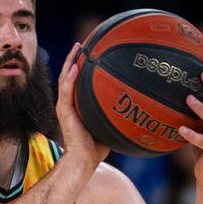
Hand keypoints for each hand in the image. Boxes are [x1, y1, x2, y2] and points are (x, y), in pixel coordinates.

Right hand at [55, 44, 109, 173]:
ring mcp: (64, 106)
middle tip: (82, 44)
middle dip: (75, 58)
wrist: (83, 160)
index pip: (77, 81)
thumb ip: (116, 110)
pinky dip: (70, 77)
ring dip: (70, 61)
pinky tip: (76, 65)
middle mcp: (68, 103)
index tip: (91, 52)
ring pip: (65, 78)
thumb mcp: (109, 123)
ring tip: (78, 47)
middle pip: (68, 75)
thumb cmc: (98, 147)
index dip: (82, 66)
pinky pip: (66, 90)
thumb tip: (139, 102)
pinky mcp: (63, 112)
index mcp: (76, 105)